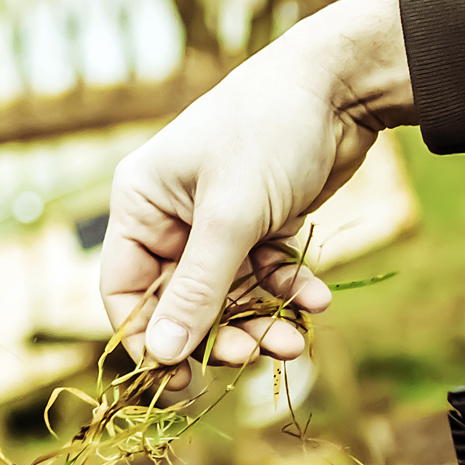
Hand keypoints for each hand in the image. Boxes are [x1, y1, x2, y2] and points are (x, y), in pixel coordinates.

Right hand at [100, 0, 414, 370]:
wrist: (340, 86)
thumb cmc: (269, 133)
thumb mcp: (231, 218)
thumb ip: (197, 291)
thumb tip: (162, 356)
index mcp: (139, 206)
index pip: (124, 291)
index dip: (148, 339)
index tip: (181, 379)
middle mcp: (170, 217)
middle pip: (179, 301)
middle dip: (217, 332)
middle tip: (250, 356)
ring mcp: (216, 222)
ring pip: (227, 295)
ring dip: (259, 319)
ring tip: (292, 337)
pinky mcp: (258, 223)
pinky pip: (262, 275)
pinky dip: (286, 290)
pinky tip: (316, 297)